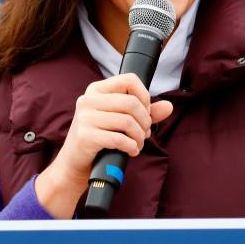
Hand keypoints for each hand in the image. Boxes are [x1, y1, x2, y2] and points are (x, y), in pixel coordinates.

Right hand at [35, 73, 173, 217]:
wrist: (75, 163)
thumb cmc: (100, 138)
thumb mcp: (121, 121)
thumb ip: (145, 112)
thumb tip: (169, 106)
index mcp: (96, 90)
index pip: (129, 80)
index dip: (144, 96)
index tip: (146, 112)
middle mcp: (88, 100)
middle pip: (131, 103)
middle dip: (145, 121)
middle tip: (145, 133)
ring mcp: (85, 117)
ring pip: (127, 121)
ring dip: (140, 137)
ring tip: (138, 144)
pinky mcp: (85, 136)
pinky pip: (119, 139)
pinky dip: (131, 147)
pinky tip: (131, 151)